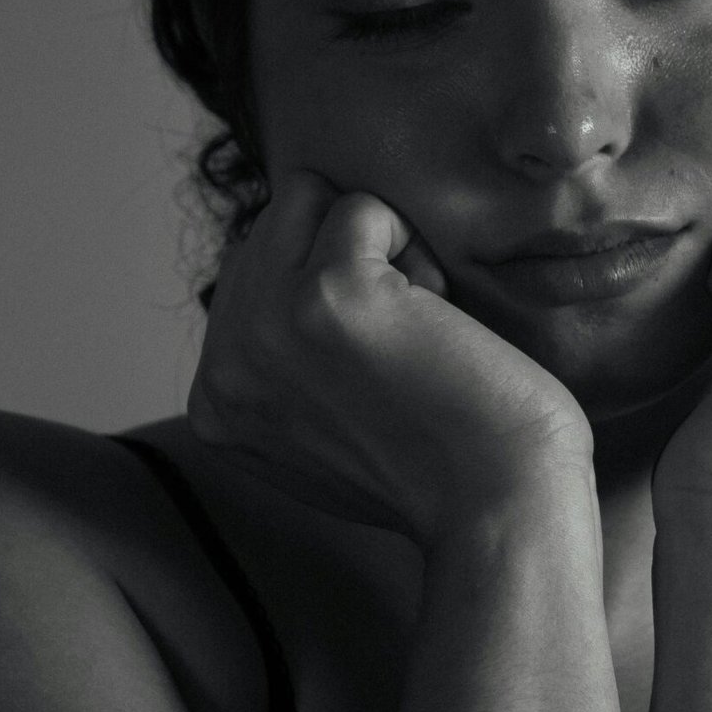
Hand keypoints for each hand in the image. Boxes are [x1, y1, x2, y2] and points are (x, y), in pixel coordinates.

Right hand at [187, 171, 594, 551]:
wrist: (498, 510)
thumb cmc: (440, 469)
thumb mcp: (319, 431)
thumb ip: (280, 366)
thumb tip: (280, 272)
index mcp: (213, 405)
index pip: (248, 279)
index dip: (328, 302)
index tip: (372, 383)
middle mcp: (221, 368)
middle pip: (274, 230)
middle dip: (350, 264)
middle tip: (400, 352)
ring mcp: (264, 327)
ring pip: (309, 200)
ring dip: (380, 249)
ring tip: (415, 332)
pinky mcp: (324, 293)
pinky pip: (364, 208)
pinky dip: (416, 249)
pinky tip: (436, 324)